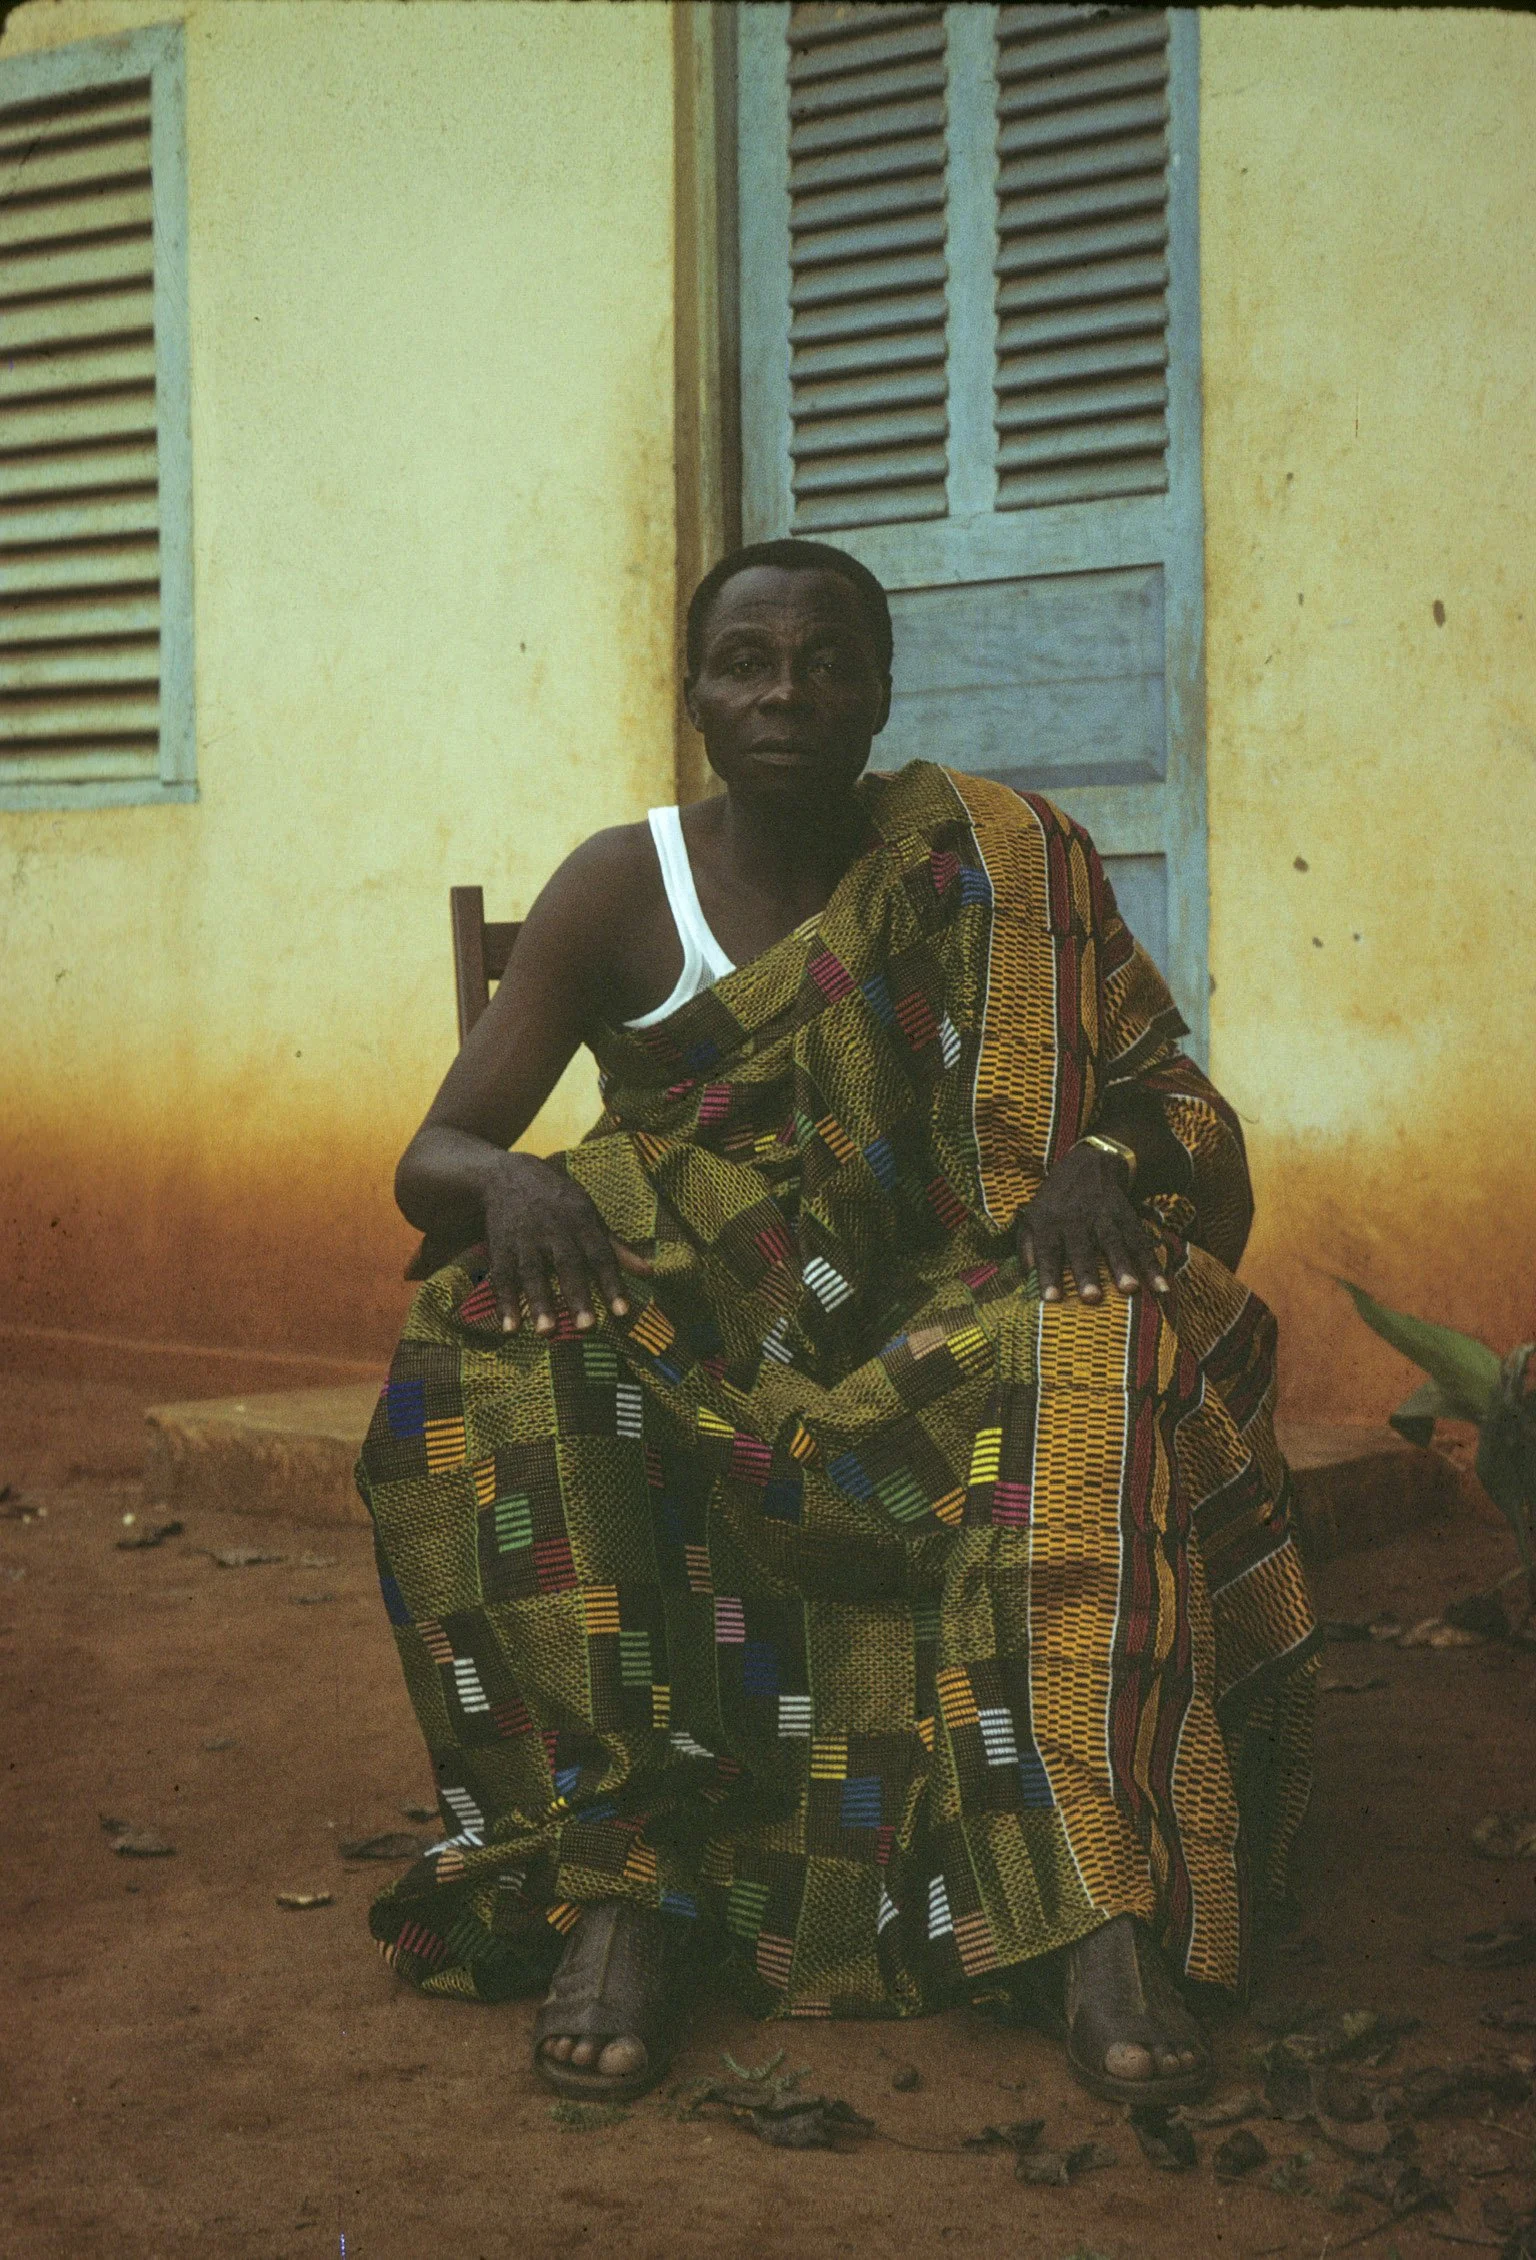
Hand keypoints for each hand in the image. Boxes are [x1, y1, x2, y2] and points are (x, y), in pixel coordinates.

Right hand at [482, 1153, 652, 1334]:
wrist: (508, 1175)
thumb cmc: (559, 1202)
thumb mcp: (589, 1215)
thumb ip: (616, 1247)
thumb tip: (650, 1273)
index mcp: (582, 1221)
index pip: (600, 1255)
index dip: (612, 1284)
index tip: (622, 1313)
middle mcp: (554, 1230)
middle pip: (567, 1264)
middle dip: (577, 1296)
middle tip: (587, 1328)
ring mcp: (524, 1238)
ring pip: (532, 1272)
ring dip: (539, 1303)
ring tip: (546, 1333)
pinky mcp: (500, 1247)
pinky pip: (502, 1276)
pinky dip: (505, 1302)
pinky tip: (510, 1328)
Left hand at [1015, 1144, 1168, 1305]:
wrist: (1088, 1162)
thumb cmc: (1054, 1202)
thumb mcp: (1032, 1216)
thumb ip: (1027, 1248)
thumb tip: (1026, 1280)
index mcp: (1048, 1222)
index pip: (1046, 1250)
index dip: (1048, 1274)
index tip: (1051, 1299)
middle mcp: (1075, 1219)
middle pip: (1081, 1248)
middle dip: (1087, 1273)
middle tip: (1092, 1298)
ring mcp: (1103, 1216)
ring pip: (1113, 1243)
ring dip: (1122, 1266)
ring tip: (1130, 1289)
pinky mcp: (1126, 1215)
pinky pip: (1139, 1242)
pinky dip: (1152, 1264)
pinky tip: (1161, 1286)